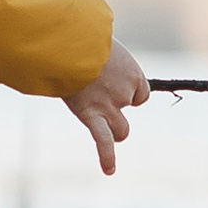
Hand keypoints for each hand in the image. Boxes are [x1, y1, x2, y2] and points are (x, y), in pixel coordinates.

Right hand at [64, 38, 149, 174]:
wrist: (68, 42)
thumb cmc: (79, 37)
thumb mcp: (98, 42)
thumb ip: (101, 56)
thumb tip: (89, 50)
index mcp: (133, 74)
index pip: (139, 95)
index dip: (125, 93)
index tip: (107, 82)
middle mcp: (126, 92)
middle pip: (128, 113)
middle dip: (116, 110)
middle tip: (94, 93)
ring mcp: (110, 106)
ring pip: (120, 130)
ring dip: (110, 128)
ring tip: (90, 114)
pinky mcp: (92, 115)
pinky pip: (103, 142)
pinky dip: (107, 157)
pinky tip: (109, 170)